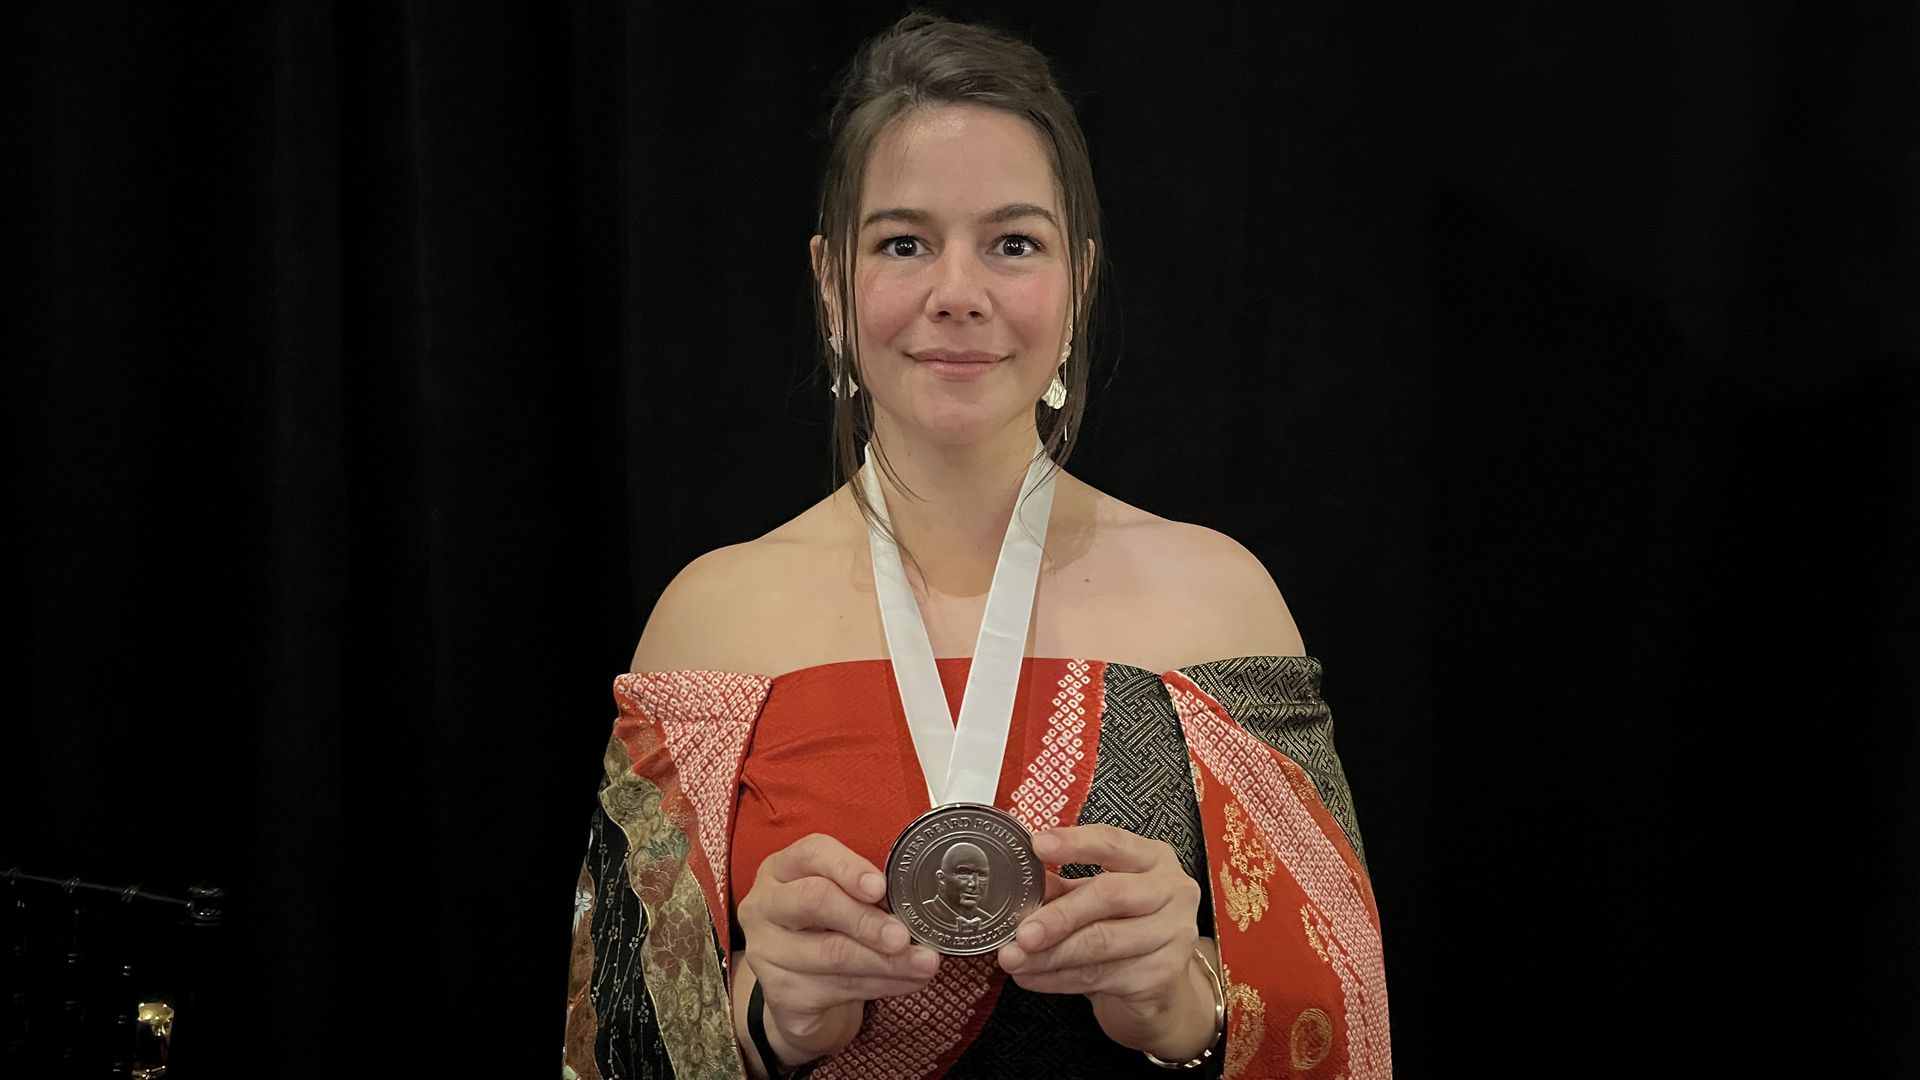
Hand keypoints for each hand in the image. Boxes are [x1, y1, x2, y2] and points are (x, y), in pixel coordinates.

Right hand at [735, 833, 941, 1065]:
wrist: (800, 993)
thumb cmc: (827, 931)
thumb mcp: (841, 901)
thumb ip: (866, 895)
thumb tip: (913, 904)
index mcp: (782, 869)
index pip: (811, 853)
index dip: (848, 867)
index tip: (880, 886)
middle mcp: (765, 905)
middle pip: (814, 900)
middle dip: (866, 919)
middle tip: (903, 936)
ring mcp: (766, 952)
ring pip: (832, 952)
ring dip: (887, 960)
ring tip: (923, 963)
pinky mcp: (780, 993)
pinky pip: (838, 987)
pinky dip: (882, 984)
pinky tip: (908, 981)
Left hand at [993, 824, 1215, 1060]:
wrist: (1162, 989)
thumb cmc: (1127, 930)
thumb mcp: (1095, 901)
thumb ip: (1063, 888)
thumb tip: (1021, 884)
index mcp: (1153, 858)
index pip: (1112, 843)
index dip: (1074, 844)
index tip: (1038, 846)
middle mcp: (1172, 890)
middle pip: (1109, 895)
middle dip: (1058, 915)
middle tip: (1021, 932)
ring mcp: (1173, 934)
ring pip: (1100, 942)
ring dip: (1049, 954)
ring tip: (1015, 959)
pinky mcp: (1163, 975)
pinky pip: (1100, 976)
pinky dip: (1058, 979)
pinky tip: (1032, 977)